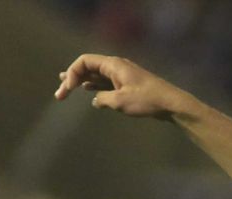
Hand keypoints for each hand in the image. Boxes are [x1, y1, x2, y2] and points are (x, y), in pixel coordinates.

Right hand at [55, 53, 186, 118]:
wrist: (171, 104)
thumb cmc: (147, 100)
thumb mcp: (120, 102)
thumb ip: (103, 99)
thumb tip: (95, 100)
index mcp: (112, 64)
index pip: (84, 62)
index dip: (72, 74)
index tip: (67, 89)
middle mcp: (116, 66)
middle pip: (88, 68)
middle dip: (72, 79)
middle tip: (60, 94)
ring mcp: (122, 76)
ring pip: (97, 76)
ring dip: (82, 83)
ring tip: (66, 87)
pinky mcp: (128, 85)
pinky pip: (106, 83)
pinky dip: (95, 87)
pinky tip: (87, 92)